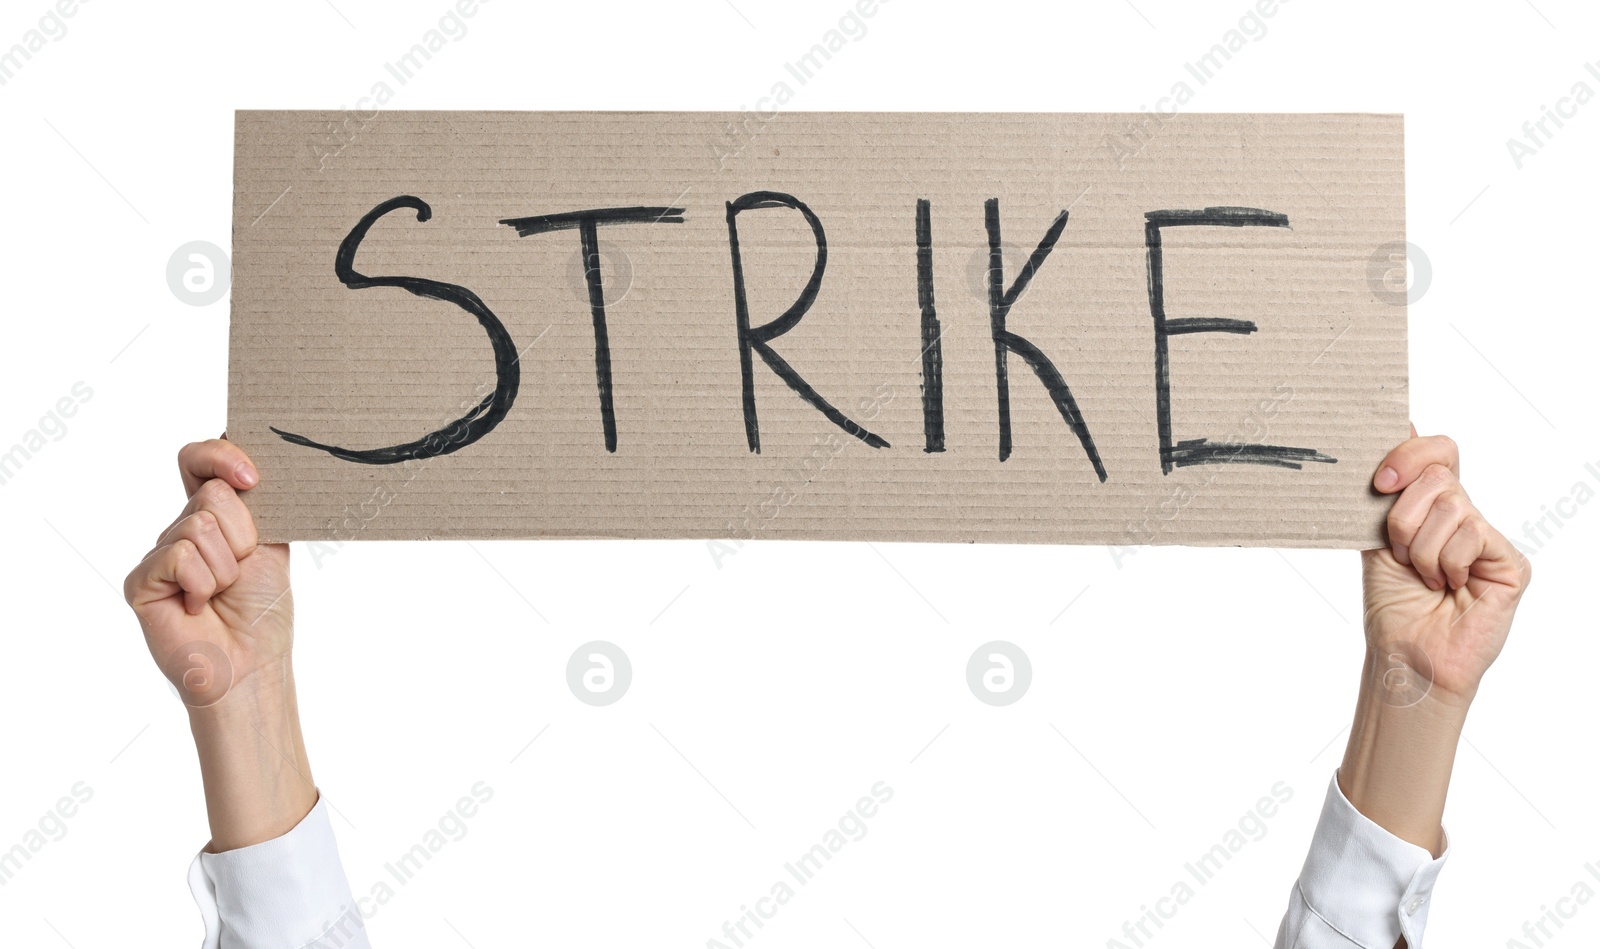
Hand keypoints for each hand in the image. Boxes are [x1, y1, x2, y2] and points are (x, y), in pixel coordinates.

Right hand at [123, 438, 313, 850]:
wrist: (250, 663)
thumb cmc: (262, 610)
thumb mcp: (271, 544)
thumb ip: (256, 504)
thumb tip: (250, 462)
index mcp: (215, 515)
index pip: (200, 460)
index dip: (222, 455)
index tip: (252, 477)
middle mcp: (183, 529)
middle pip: (211, 493)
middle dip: (243, 533)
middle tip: (244, 571)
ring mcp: (160, 554)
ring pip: (198, 525)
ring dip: (227, 565)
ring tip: (223, 593)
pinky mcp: (141, 580)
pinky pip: (179, 556)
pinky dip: (203, 582)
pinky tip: (200, 606)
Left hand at [1361, 427, 1531, 708]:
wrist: (1405, 653)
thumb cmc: (1392, 602)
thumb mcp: (1376, 539)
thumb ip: (1387, 493)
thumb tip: (1399, 427)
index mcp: (1431, 506)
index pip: (1436, 452)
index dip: (1408, 454)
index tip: (1379, 482)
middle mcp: (1464, 516)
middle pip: (1435, 476)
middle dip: (1402, 520)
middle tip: (1402, 557)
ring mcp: (1489, 538)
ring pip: (1451, 507)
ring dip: (1421, 550)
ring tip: (1426, 578)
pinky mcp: (1510, 562)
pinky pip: (1472, 535)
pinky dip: (1448, 565)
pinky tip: (1451, 588)